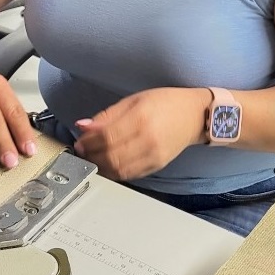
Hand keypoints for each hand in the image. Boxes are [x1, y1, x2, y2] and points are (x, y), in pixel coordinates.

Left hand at [73, 88, 208, 180]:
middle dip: (91, 155)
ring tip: (92, 157)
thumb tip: (84, 126)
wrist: (195, 116)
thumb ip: (108, 115)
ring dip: (100, 166)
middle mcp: (147, 140)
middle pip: (110, 156)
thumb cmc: (165, 102)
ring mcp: (153, 156)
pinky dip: (114, 172)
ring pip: (118, 170)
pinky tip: (107, 164)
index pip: (106, 137)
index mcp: (140, 118)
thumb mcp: (134, 99)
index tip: (79, 140)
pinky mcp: (156, 167)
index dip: (88, 142)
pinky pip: (129, 175)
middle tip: (81, 150)